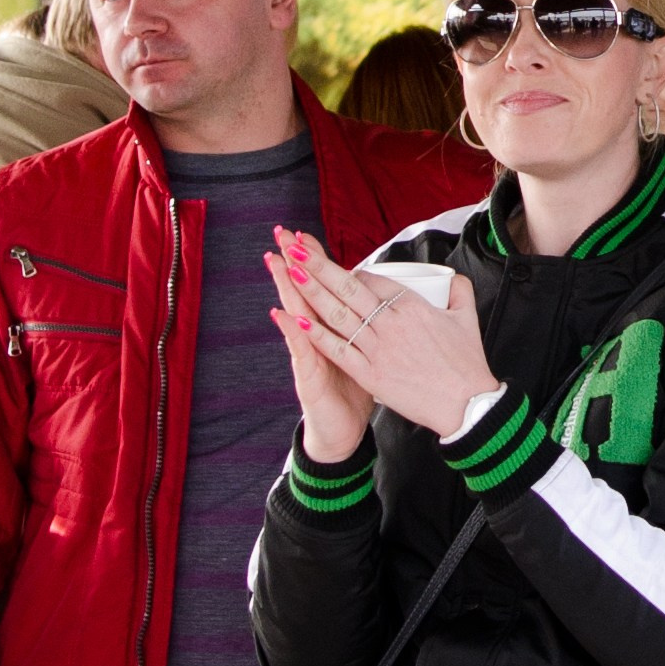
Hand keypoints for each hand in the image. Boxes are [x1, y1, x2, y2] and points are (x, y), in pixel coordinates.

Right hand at [265, 233, 375, 458]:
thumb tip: (388, 305)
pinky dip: (291, 333)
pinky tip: (281, 314)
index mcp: (334, 329)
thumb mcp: (365, 355)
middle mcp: (316, 338)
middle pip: (306, 294)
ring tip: (275, 262)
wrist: (342, 431)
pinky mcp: (308, 378)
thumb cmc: (354, 391)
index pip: (324, 290)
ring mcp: (310, 356)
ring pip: (296, 316)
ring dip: (285, 289)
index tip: (308, 237)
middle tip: (283, 234)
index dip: (316, 263)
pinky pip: (300, 353)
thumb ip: (371, 330)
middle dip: (295, 264)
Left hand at [275, 234, 495, 440]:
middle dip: (320, 265)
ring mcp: (378, 349)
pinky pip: (338, 351)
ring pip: (338, 314)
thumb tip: (452, 277)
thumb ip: (459, 290)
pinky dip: (317, 335)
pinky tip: (298, 320)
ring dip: (312, 290)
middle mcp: (390, 323)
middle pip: (348, 288)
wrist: (466, 405)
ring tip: (292, 269)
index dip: (352, 272)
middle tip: (298, 247)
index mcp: (412, 306)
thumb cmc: (466, 365)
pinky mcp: (370, 375)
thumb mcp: (467, 318)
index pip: (374, 280)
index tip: (338, 270)